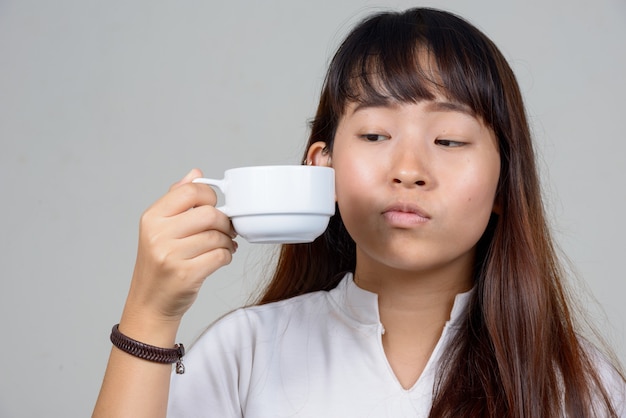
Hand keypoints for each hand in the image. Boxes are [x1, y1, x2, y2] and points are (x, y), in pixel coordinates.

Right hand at [124, 169, 236, 324]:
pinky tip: (221, 258)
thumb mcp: (160, 228)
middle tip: (226, 229)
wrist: (150, 304)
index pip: (190, 192)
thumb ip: (178, 199)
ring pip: (216, 236)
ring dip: (227, 241)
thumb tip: (196, 174)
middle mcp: (158, 235)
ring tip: (224, 245)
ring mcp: (170, 256)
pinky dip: (227, 256)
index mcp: (152, 218)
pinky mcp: (185, 275)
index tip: (213, 207)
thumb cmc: (159, 264)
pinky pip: (220, 256)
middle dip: (224, 221)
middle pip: (208, 214)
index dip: (209, 197)